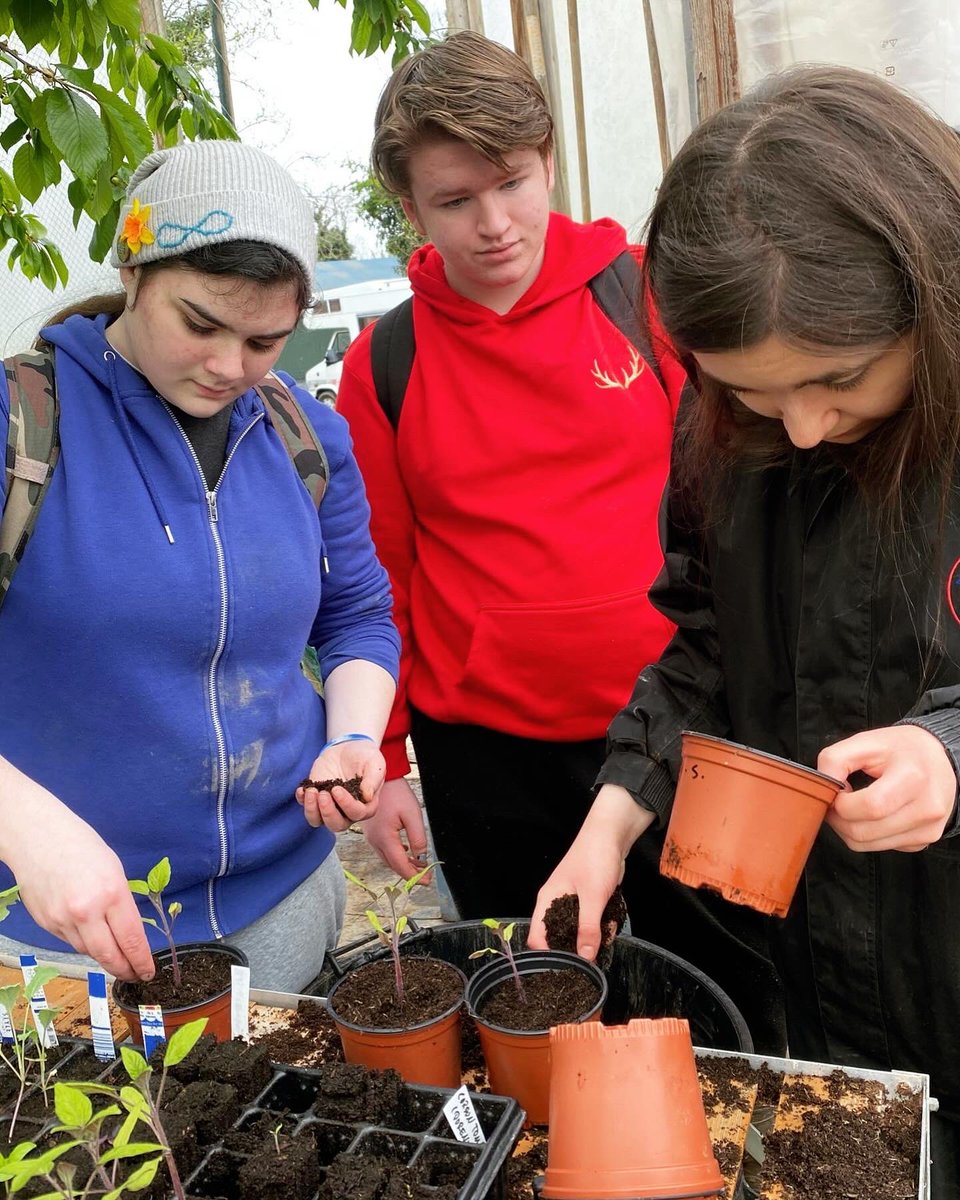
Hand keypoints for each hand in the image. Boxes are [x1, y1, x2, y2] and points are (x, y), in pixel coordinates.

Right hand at [7, 808, 153, 981]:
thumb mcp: (114, 870)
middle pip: (108, 955)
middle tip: (134, 975)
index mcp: (111, 893)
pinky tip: (90, 936)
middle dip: (124, 969)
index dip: (141, 961)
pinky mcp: (46, 924)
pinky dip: (83, 943)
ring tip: (115, 956)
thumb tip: (128, 931)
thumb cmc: (81, 846)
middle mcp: (86, 912)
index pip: (131, 939)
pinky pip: (69, 942)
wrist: (38, 837)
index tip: (148, 971)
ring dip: (104, 956)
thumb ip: (121, 903)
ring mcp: (62, 920)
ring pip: (88, 951)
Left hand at [296, 739, 385, 832]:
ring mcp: (330, 806)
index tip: (336, 789)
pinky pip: (307, 808)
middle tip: (323, 794)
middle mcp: (347, 812)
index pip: (356, 814)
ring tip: (311, 791)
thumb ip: (372, 780)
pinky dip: (302, 801)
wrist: (349, 748)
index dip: (346, 804)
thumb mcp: (374, 764)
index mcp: (366, 806)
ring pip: (318, 821)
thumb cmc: (365, 757)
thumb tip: (367, 796)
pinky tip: (302, 789)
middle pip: (336, 825)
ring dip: (312, 810)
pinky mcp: (316, 799)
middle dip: (327, 812)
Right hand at [363, 778, 429, 880]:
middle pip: (393, 864)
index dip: (414, 876)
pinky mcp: (370, 832)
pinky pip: (383, 850)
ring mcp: (370, 837)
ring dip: (402, 864)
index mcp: (385, 838)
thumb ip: (418, 838)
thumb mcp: (412, 814)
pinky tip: (405, 851)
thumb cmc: (395, 793)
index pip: (400, 865)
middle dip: (409, 872)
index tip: (426, 881)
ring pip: (387, 858)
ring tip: (419, 865)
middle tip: (424, 875)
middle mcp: (374, 841)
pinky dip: (395, 855)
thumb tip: (421, 857)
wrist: (379, 778)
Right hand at [527, 784, 654, 960]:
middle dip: (577, 946)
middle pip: (559, 937)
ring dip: (595, 934)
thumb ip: (588, 928)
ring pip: (579, 931)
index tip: (566, 969)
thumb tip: (585, 958)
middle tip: (593, 956)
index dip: (548, 955)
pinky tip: (613, 920)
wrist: (612, 835)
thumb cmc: (595, 860)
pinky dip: (603, 924)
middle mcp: (556, 904)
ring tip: (608, 930)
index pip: (537, 937)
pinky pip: (592, 922)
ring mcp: (573, 903)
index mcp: (547, 902)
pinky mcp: (588, 901)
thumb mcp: (593, 896)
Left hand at [819, 725, 956, 851]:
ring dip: (849, 829)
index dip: (841, 804)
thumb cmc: (902, 749)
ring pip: (867, 845)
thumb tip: (822, 785)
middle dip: (839, 819)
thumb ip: (835, 759)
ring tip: (852, 807)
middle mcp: (926, 808)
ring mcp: (927, 828)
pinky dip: (867, 834)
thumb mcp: (866, 741)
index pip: (870, 807)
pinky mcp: (924, 840)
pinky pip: (881, 847)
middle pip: (864, 832)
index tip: (836, 792)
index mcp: (913, 779)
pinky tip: (872, 814)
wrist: (939, 759)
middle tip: (837, 802)